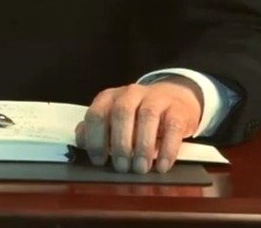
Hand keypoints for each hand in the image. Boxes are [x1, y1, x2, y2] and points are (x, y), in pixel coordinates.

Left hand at [75, 77, 203, 173]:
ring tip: (140, 168)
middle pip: (121, 114)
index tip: (99, 160)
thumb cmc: (138, 114)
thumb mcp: (114, 119)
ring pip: (146, 118)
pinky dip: (167, 150)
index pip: (96, 114)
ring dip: (142, 148)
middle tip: (121, 167)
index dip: (95, 139)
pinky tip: (161, 166)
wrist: (175, 98)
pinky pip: (172, 128)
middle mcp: (131, 94)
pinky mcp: (178, 110)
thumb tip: (82, 142)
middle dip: (120, 144)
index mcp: (110, 97)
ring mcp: (156, 99)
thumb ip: (97, 129)